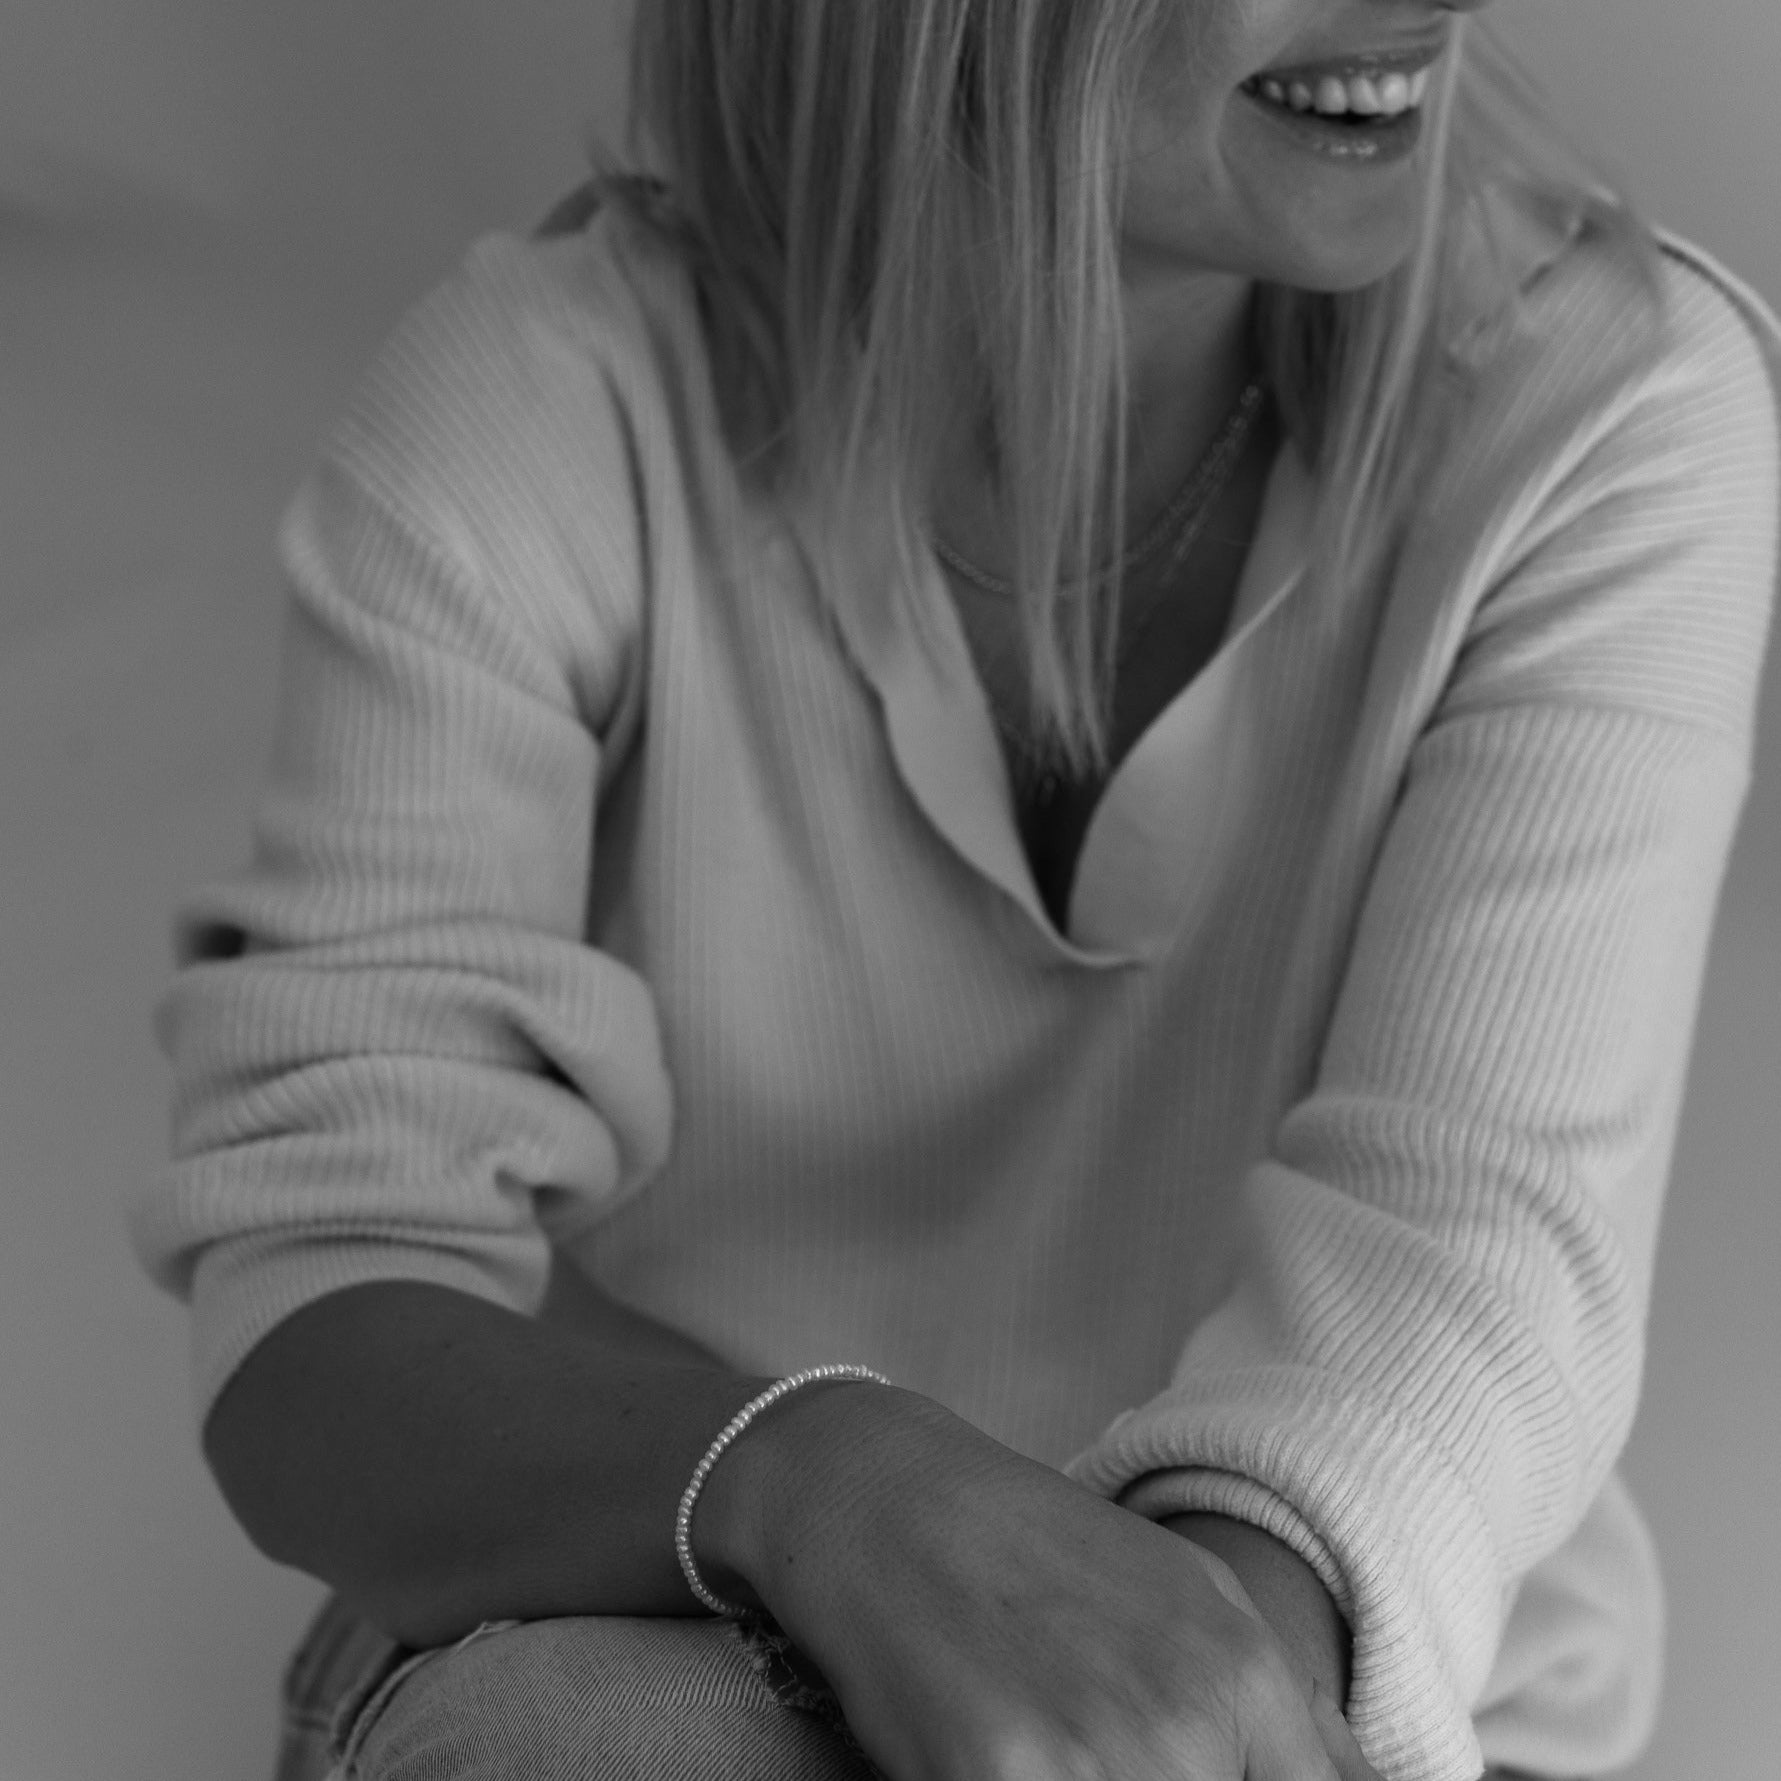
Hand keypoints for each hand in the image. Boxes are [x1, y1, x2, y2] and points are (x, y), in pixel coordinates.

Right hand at [700, 1385, 1384, 1780]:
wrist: (889, 1500)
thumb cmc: (1040, 1548)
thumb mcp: (1192, 1596)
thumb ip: (1289, 1712)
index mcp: (1243, 1675)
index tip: (1216, 1778)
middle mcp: (1184, 1727)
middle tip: (1103, 1748)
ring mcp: (1090, 1762)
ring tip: (1055, 1747)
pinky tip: (997, 1757)